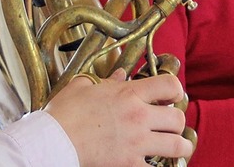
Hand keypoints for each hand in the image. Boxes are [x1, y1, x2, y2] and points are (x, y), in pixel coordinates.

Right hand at [45, 69, 192, 166]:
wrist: (54, 141)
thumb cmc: (66, 113)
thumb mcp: (84, 86)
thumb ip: (107, 80)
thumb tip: (119, 75)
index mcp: (129, 93)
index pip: (169, 85)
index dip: (176, 90)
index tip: (171, 96)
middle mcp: (138, 116)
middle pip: (177, 118)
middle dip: (177, 122)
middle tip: (170, 124)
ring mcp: (136, 142)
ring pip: (176, 145)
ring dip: (179, 146)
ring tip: (175, 146)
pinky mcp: (130, 164)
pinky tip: (153, 164)